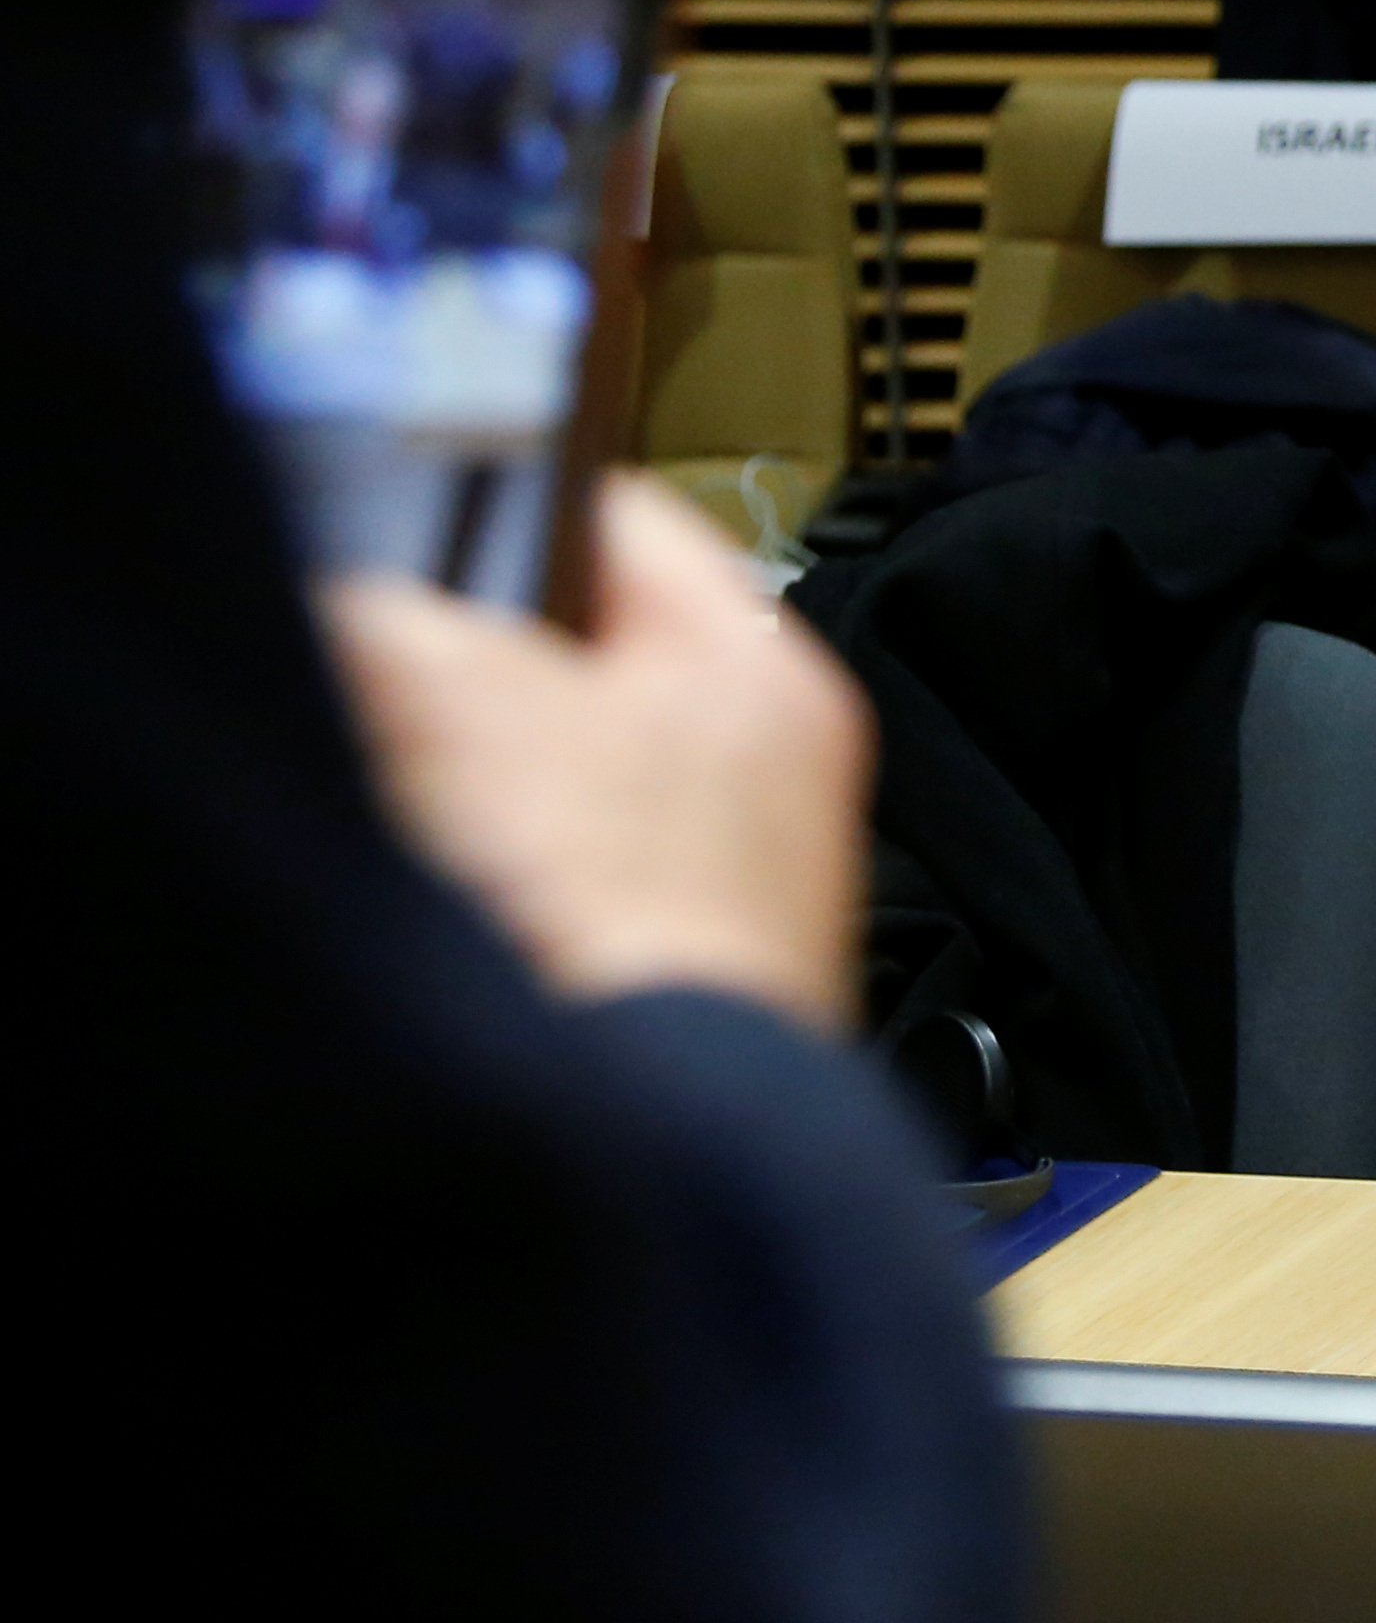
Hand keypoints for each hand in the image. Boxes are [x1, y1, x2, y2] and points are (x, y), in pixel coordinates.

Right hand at [318, 474, 873, 1030]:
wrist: (652, 1123)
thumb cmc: (617, 911)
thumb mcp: (451, 696)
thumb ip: (390, 611)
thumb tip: (352, 605)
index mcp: (757, 662)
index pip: (620, 515)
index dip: (500, 500)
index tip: (420, 514)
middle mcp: (777, 767)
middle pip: (585, 662)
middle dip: (474, 670)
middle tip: (390, 678)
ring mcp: (742, 882)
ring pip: (571, 785)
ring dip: (481, 792)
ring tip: (420, 807)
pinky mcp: (689, 976)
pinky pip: (573, 893)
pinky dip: (509, 893)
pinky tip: (463, 914)